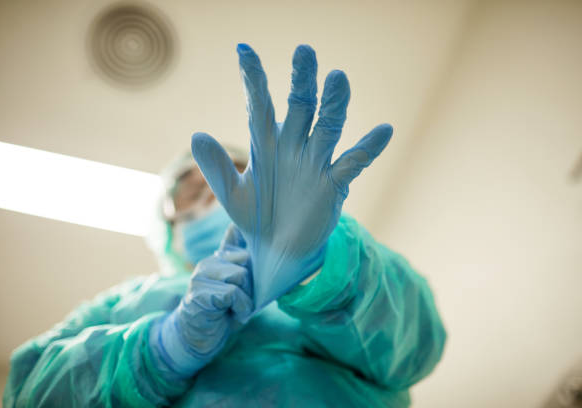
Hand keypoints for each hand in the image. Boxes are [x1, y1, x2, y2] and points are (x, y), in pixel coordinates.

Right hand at [151, 225, 252, 376]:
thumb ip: (239, 263)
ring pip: (239, 274)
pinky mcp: (200, 293)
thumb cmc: (221, 313)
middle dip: (250, 284)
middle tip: (240, 301)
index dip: (252, 264)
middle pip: (245, 259)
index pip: (239, 242)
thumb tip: (239, 229)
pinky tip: (233, 315)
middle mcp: (207, 263)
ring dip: (245, 297)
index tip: (247, 283)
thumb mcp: (235, 286)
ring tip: (236, 308)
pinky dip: (240, 307)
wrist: (197, 339)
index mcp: (217, 259)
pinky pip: (232, 292)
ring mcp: (201, 277)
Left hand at [191, 44, 391, 309]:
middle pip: (300, 107)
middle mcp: (293, 147)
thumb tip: (197, 136)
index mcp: (266, 144)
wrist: (275, 251)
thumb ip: (217, 168)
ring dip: (333, 104)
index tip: (243, 51)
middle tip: (304, 52)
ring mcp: (315, 163)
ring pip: (327, 128)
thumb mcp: (231, 195)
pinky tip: (384, 131)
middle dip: (302, 80)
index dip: (254, 79)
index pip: (260, 105)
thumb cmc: (254, 217)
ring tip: (338, 78)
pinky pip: (352, 163)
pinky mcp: (333, 185)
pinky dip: (368, 148)